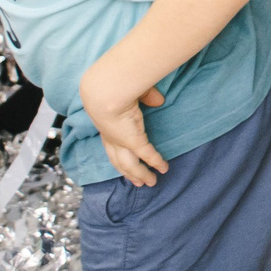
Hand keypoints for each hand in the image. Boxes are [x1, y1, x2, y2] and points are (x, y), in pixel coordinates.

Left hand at [81, 70, 169, 185]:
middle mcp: (112, 139)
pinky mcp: (133, 141)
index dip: (118, 157)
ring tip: (151, 183)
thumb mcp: (131, 92)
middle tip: (138, 183)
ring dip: (141, 175)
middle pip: (119, 162)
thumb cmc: (114, 87)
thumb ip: (146, 96)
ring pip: (130, 165)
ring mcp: (121, 142)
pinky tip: (164, 168)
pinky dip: (156, 163)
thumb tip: (158, 101)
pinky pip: (148, 155)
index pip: (112, 147)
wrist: (105, 91)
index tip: (125, 164)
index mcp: (107, 127)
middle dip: (129, 174)